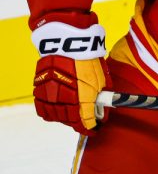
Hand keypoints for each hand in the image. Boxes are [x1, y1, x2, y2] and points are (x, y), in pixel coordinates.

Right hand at [31, 19, 110, 134]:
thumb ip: (101, 97)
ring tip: (72, 114)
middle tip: (85, 121)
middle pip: (71, 121)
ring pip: (56, 116)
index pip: (86, 122)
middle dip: (79, 122)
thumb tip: (102, 110)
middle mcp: (65, 99)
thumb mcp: (102, 79)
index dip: (91, 128)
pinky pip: (43, 108)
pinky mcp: (39, 90)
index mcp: (84, 98)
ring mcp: (50, 95)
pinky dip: (50, 111)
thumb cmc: (89, 59)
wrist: (69, 44)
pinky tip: (57, 109)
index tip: (95, 129)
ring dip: (65, 118)